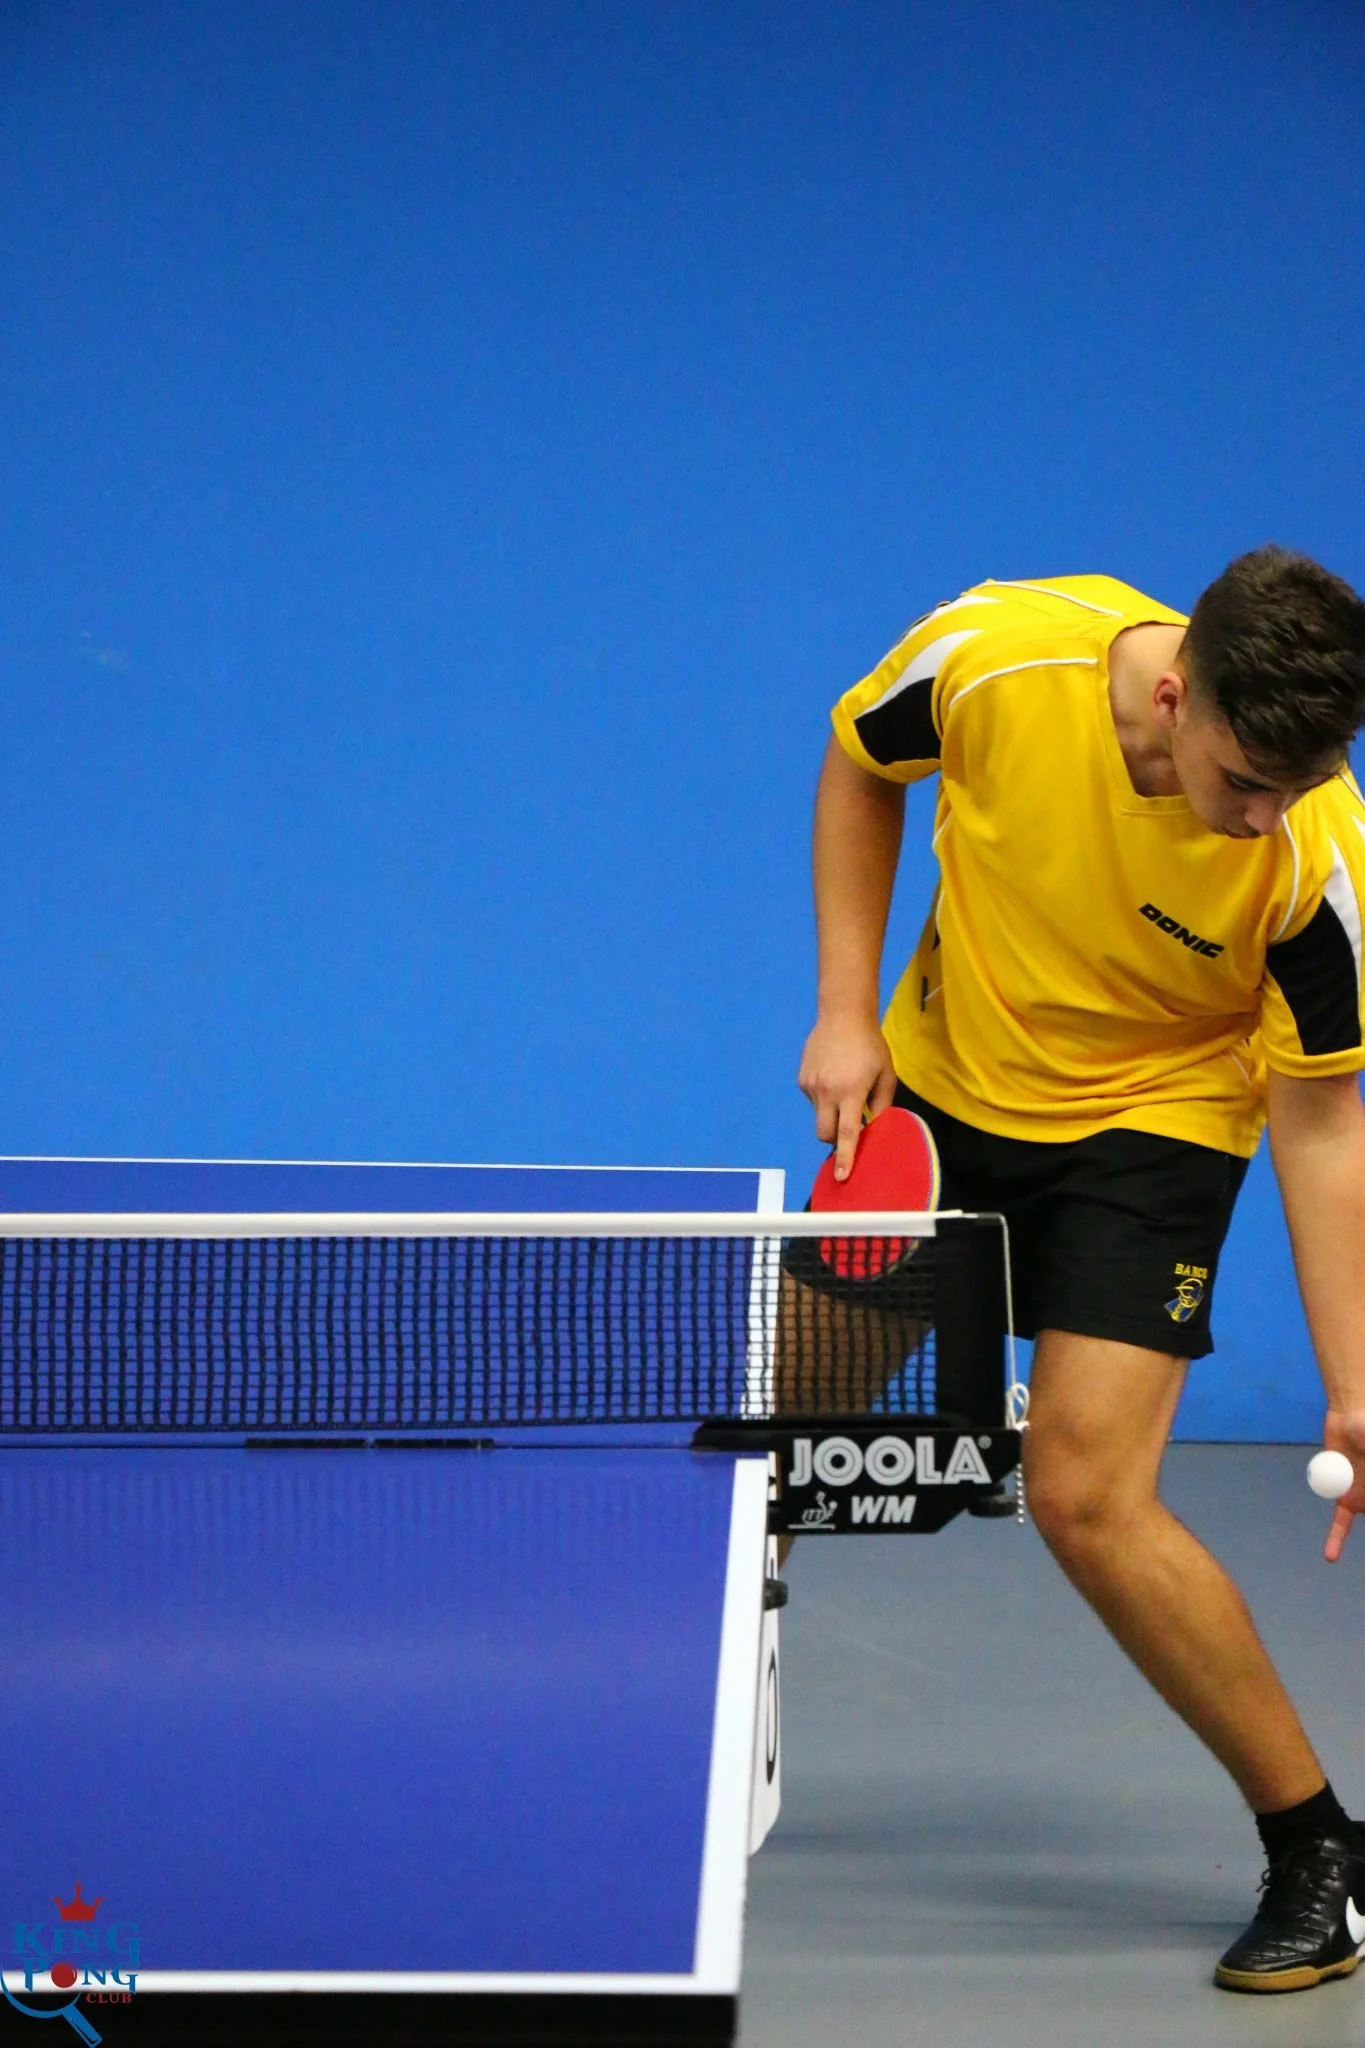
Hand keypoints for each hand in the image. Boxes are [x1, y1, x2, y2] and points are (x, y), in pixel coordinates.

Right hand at [798, 1014, 897, 1181]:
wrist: (843, 1015)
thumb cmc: (871, 1045)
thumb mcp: (886, 1075)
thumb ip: (881, 1105)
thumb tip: (875, 1130)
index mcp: (851, 1092)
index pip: (847, 1133)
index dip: (846, 1157)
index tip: (841, 1176)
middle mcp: (827, 1092)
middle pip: (823, 1134)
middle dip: (833, 1139)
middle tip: (848, 1125)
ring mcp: (811, 1085)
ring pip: (818, 1116)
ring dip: (831, 1113)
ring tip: (843, 1086)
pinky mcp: (802, 1079)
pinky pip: (813, 1100)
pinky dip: (823, 1097)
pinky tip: (833, 1076)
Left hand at [1320, 1409, 1364, 1562]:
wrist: (1351, 1415)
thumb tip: (1363, 1478)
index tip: (1363, 1502)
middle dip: (1364, 1504)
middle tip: (1357, 1504)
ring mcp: (1363, 1499)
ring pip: (1362, 1515)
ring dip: (1346, 1536)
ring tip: (1338, 1526)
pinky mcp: (1345, 1497)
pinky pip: (1341, 1523)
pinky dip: (1335, 1539)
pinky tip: (1330, 1557)